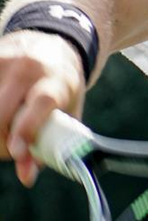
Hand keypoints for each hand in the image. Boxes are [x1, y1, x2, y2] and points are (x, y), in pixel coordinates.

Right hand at [0, 30, 86, 187]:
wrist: (52, 43)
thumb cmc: (61, 84)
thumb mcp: (67, 111)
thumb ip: (52, 143)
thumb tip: (27, 177)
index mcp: (56, 78)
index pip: (40, 103)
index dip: (26, 129)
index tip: (17, 152)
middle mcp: (27, 67)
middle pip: (1, 113)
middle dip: (1, 143)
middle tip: (11, 151)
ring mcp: (2, 62)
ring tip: (5, 136)